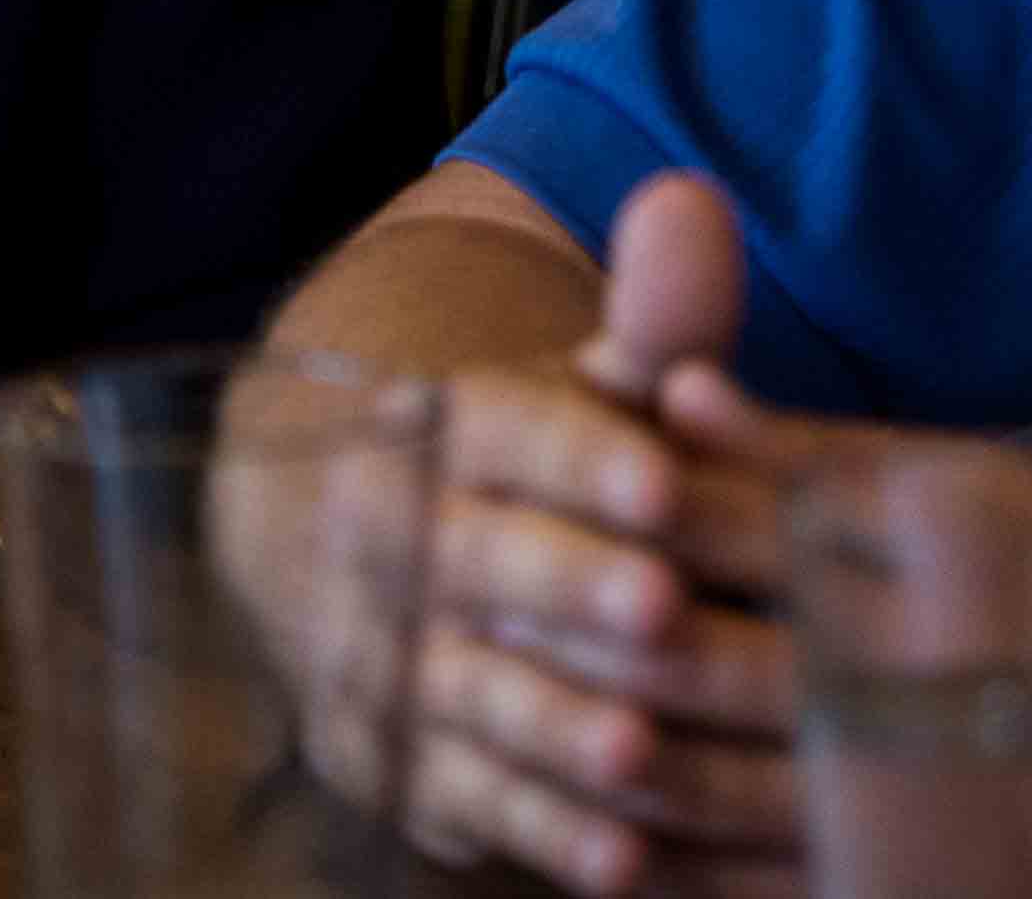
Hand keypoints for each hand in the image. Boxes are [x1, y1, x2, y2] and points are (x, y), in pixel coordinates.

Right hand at [236, 173, 820, 897]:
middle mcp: (396, 540)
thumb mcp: (584, 379)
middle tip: (661, 613)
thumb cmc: (528, 454)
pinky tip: (619, 861)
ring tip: (638, 757)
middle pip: (482, 566)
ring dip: (551, 730)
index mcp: (444, 426)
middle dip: (568, 590)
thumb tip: (692, 200)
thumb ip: (652, 315)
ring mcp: (386, 659)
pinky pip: (464, 803)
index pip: (508, 435)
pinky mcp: (395, 764)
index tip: (661, 485)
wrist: (339, 537)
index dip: (582, 462)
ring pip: (468, 693)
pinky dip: (536, 835)